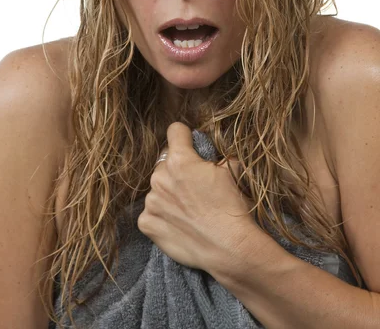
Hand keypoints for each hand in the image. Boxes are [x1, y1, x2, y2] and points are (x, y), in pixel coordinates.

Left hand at [137, 122, 255, 273]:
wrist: (229, 247)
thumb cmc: (233, 207)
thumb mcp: (232, 170)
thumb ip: (216, 155)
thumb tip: (212, 152)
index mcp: (180, 159)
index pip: (175, 131)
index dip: (185, 136)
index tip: (189, 143)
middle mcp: (160, 177)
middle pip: (164, 163)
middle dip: (177, 169)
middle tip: (194, 186)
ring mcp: (151, 201)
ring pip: (157, 188)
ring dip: (168, 194)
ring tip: (188, 209)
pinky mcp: (146, 224)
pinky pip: (149, 213)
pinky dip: (161, 216)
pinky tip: (179, 224)